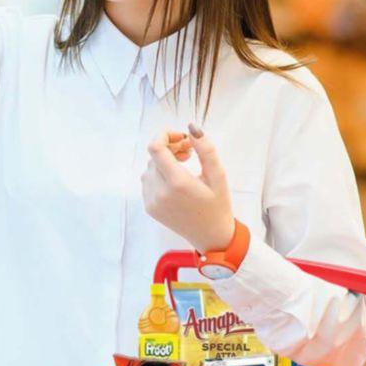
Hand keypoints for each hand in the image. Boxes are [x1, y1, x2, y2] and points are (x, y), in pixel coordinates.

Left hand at [141, 123, 235, 252]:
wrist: (211, 236)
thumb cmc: (218, 205)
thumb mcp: (218, 175)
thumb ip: (206, 149)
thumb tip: (191, 129)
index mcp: (177, 183)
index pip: (155, 148)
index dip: (165, 135)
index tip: (180, 137)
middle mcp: (159, 192)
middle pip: (154, 156)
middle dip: (170, 148)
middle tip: (190, 151)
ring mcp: (152, 201)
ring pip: (150, 167)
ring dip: (164, 161)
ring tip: (185, 163)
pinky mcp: (149, 208)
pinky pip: (148, 181)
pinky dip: (159, 174)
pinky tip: (176, 178)